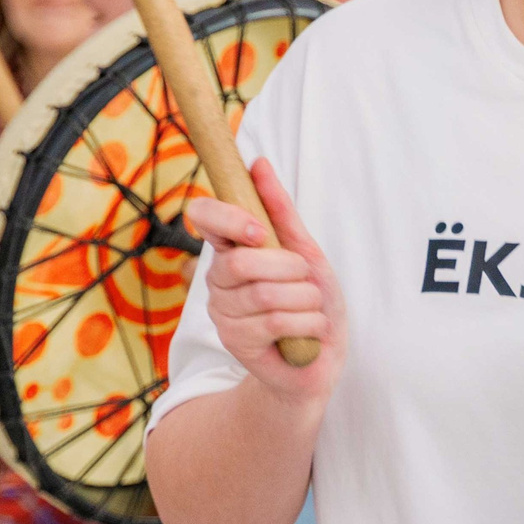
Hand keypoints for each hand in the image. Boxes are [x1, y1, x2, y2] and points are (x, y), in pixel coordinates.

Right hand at [181, 159, 343, 401]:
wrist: (320, 360)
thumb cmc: (311, 302)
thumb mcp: (304, 251)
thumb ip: (280, 211)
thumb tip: (258, 163)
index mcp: (230, 250)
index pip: (203, 217)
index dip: (228, 218)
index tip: (258, 231)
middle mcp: (218, 280)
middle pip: (243, 261)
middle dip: (291, 271)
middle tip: (306, 284)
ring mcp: (223, 314)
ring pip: (266, 294)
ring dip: (306, 301)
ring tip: (311, 310)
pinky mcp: (235, 344)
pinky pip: (275, 322)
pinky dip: (308, 324)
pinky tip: (308, 332)